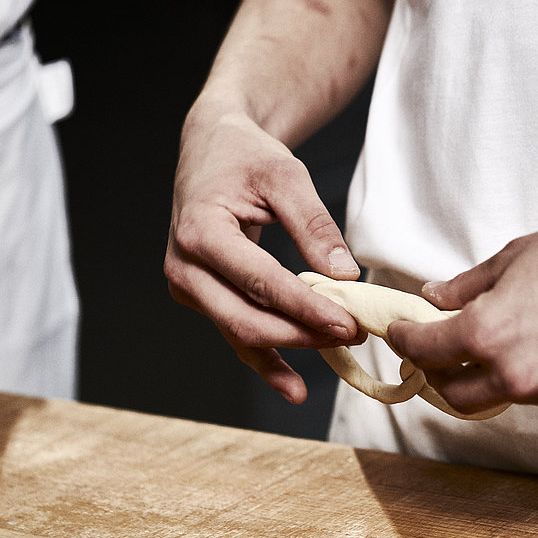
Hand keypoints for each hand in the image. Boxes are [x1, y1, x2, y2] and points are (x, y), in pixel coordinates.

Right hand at [164, 106, 362, 402]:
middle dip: (302, 333)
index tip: (349, 322)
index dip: (306, 307)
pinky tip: (294, 387)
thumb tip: (344, 276)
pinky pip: (235, 335)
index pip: (260, 282)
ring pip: (241, 333)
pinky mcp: (202, 298)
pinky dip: (266, 362)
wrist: (210, 150)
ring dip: (291, 348)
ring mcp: (188, 287)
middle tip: (353, 333)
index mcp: (199, 232)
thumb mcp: (284, 175)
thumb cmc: (245, 157)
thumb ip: (313, 224)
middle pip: (246, 319)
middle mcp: (184, 267)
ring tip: (339, 353)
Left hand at [387, 195, 537, 413]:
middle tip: (435, 348)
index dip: (405, 338)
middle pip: (452, 393)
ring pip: (498, 396)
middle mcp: (514, 374)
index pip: (425, 350)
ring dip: (485, 376)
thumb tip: (432, 298)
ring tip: (495, 342)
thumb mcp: (512, 258)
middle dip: (437, 371)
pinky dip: (529, 377)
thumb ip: (464, 288)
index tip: (401, 331)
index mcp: (487, 334)